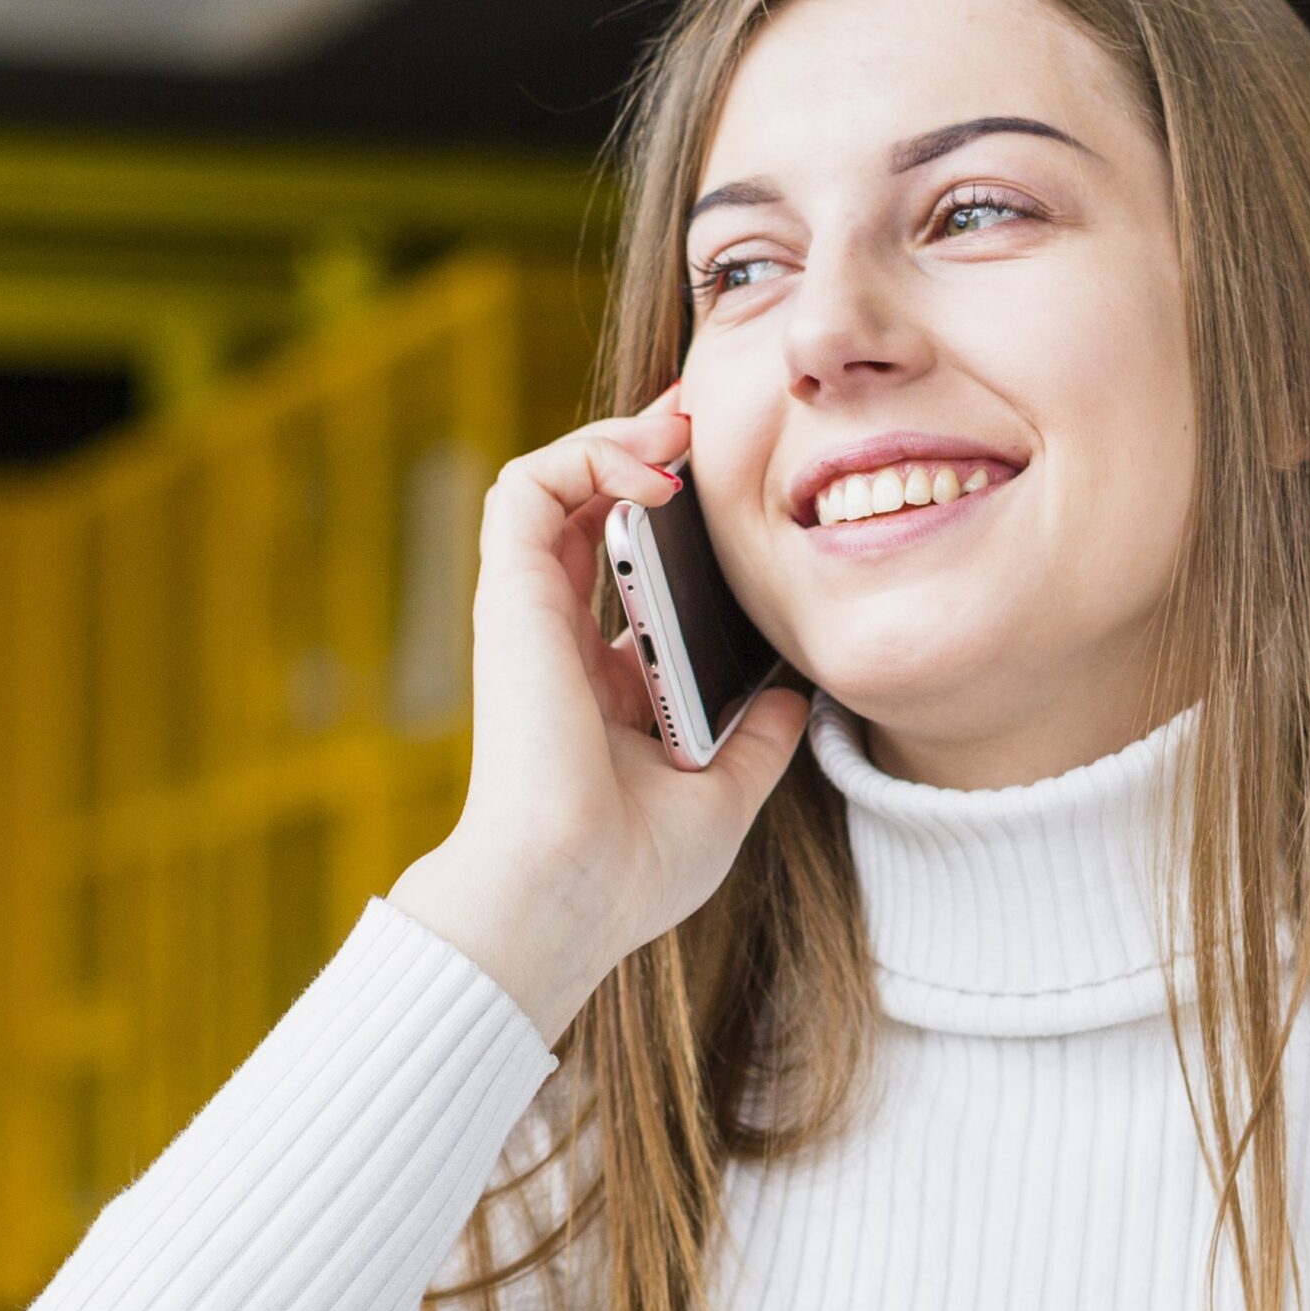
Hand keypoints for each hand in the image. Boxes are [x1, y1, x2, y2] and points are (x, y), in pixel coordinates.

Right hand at [391, 386, 811, 1045]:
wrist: (570, 892)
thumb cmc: (633, 868)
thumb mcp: (723, 794)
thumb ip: (757, 741)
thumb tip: (798, 700)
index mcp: (605, 681)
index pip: (629, 567)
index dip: (673, 516)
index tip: (735, 484)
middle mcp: (562, 639)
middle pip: (590, 507)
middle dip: (647, 447)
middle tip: (707, 418)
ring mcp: (531, 613)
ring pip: (549, 480)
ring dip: (613, 436)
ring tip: (680, 428)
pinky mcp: (511, 596)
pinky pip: (525, 487)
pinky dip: (585, 455)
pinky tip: (655, 473)